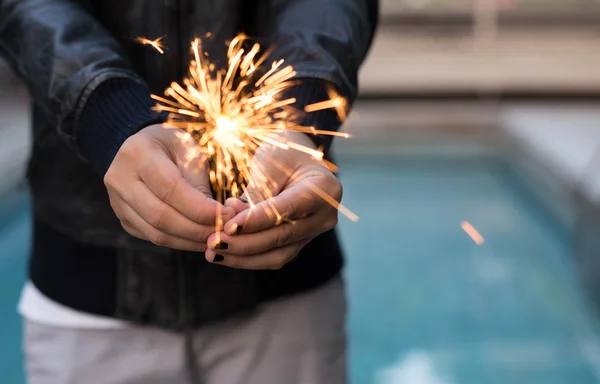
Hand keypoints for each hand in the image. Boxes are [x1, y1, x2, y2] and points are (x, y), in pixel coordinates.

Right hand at [104, 124, 234, 250]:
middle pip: (161, 216)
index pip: (171, 189)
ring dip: (190, 241)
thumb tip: (217, 218)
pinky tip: (198, 238)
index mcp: (138, 153)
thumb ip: (199, 183)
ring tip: (215, 238)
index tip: (227, 216)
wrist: (144, 147)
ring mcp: (117, 202)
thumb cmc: (173, 146)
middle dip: (197, 229)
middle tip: (224, 231)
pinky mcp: (124, 219)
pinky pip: (152, 237)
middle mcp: (120, 179)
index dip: (200, 208)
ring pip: (156, 233)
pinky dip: (179, 242)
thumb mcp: (190, 151)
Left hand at [204, 131, 341, 268]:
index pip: (287, 209)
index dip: (257, 220)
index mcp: (324, 189)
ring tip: (213, 252)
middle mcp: (325, 215)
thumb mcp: (269, 164)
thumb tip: (233, 226)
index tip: (228, 226)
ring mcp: (313, 232)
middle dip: (245, 243)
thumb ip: (256, 195)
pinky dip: (247, 258)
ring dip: (243, 257)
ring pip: (278, 255)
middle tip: (213, 242)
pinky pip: (273, 257)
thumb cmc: (282, 152)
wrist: (296, 158)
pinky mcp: (298, 243)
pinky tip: (223, 253)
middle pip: (282, 236)